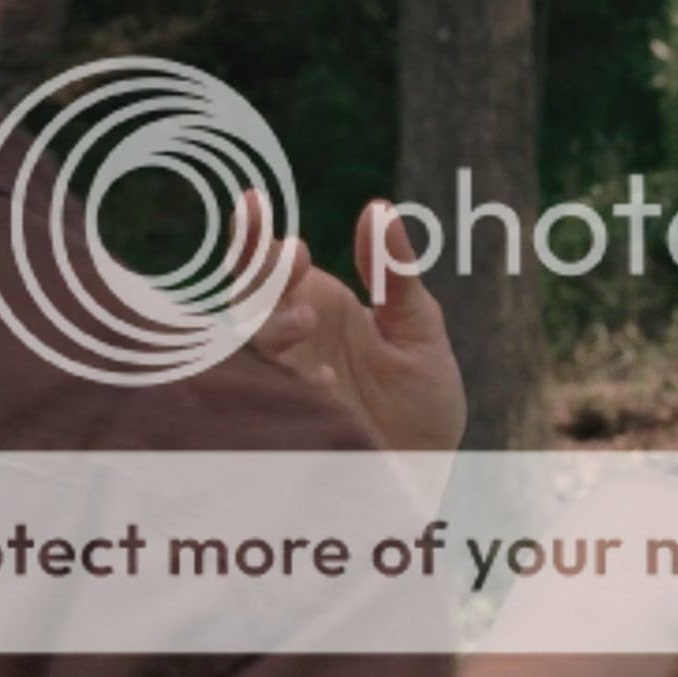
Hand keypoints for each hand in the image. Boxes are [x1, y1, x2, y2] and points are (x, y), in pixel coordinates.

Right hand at [230, 190, 466, 450]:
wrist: (431, 475)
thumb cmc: (423, 403)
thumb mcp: (420, 332)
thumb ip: (396, 275)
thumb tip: (377, 210)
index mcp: (316, 309)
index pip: (272, 266)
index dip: (254, 236)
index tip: (252, 201)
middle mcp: (289, 344)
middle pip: (248, 299)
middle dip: (262, 275)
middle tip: (294, 257)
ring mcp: (283, 385)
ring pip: (246, 346)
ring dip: (268, 327)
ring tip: (306, 318)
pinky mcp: (288, 425)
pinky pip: (267, 399)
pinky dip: (290, 384)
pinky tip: (324, 380)